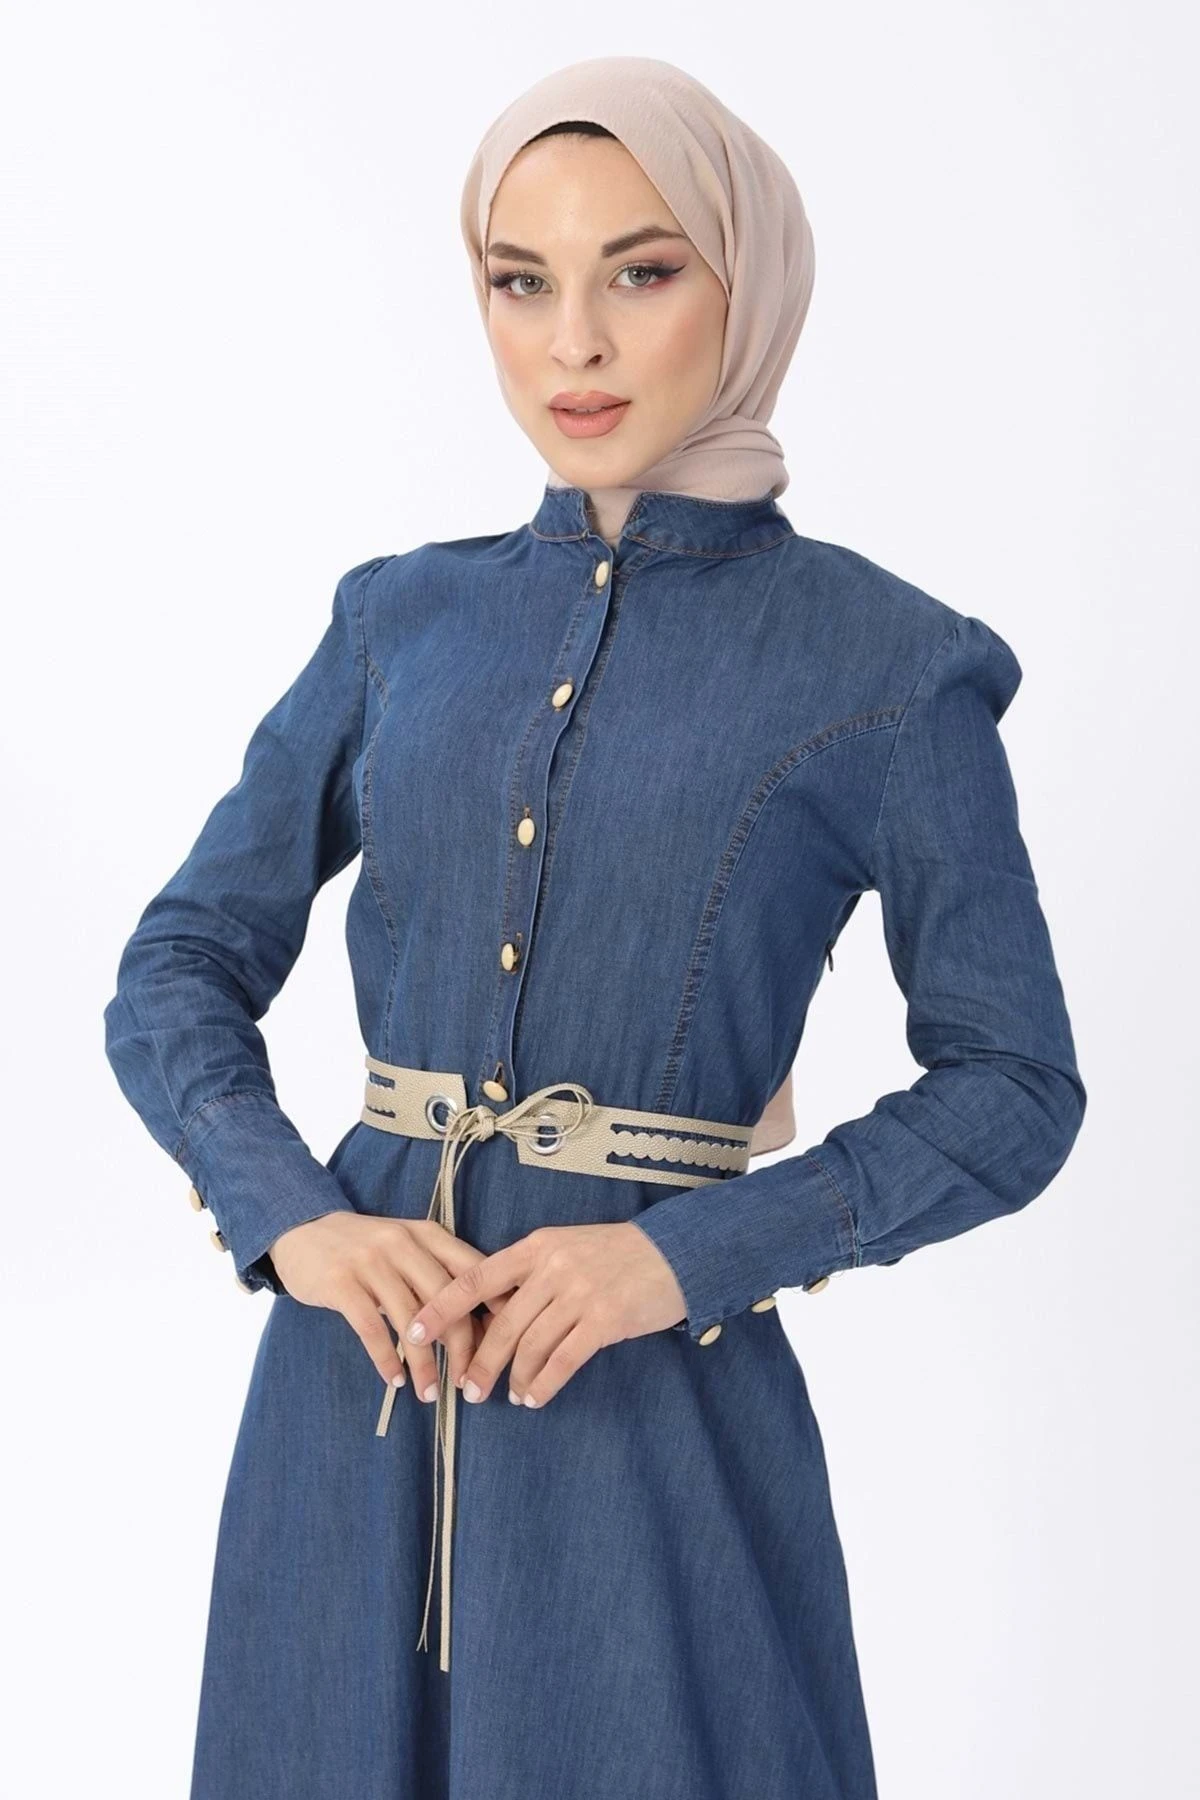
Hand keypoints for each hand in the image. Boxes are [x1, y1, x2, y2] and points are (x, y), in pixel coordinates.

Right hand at [268, 1212, 503, 1404]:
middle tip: (469, 1382)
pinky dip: (386, 1359)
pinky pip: (370, 1328)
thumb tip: (483, 1323)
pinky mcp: (341, 1283)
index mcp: (428, 1234)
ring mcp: (370, 1262)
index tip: (505, 1346)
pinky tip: (395, 1381)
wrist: (303, 1228)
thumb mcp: (408, 1248)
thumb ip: (440, 1274)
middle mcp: (403, 1244)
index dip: (493, 1309)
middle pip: (447, 1299)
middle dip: (462, 1346)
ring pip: (410, 1320)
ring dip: (424, 1364)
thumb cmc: (366, 1248)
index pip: (473, 1271)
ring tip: (431, 1394)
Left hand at [403, 1221, 686, 1408]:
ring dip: (514, 1378)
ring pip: (530, 1346)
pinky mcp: (604, 1320)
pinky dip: (544, 1384)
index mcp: (536, 1247)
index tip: (413, 1330)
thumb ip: (530, 1275)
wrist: (673, 1252)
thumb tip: (491, 1313)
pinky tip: (535, 1397)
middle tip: (466, 1388)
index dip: (441, 1307)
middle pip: (502, 1324)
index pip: (476, 1278)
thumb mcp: (566, 1248)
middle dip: (479, 1362)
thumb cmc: (615, 1254)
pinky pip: (562, 1360)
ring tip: (509, 1396)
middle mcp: (553, 1268)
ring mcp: (580, 1293)